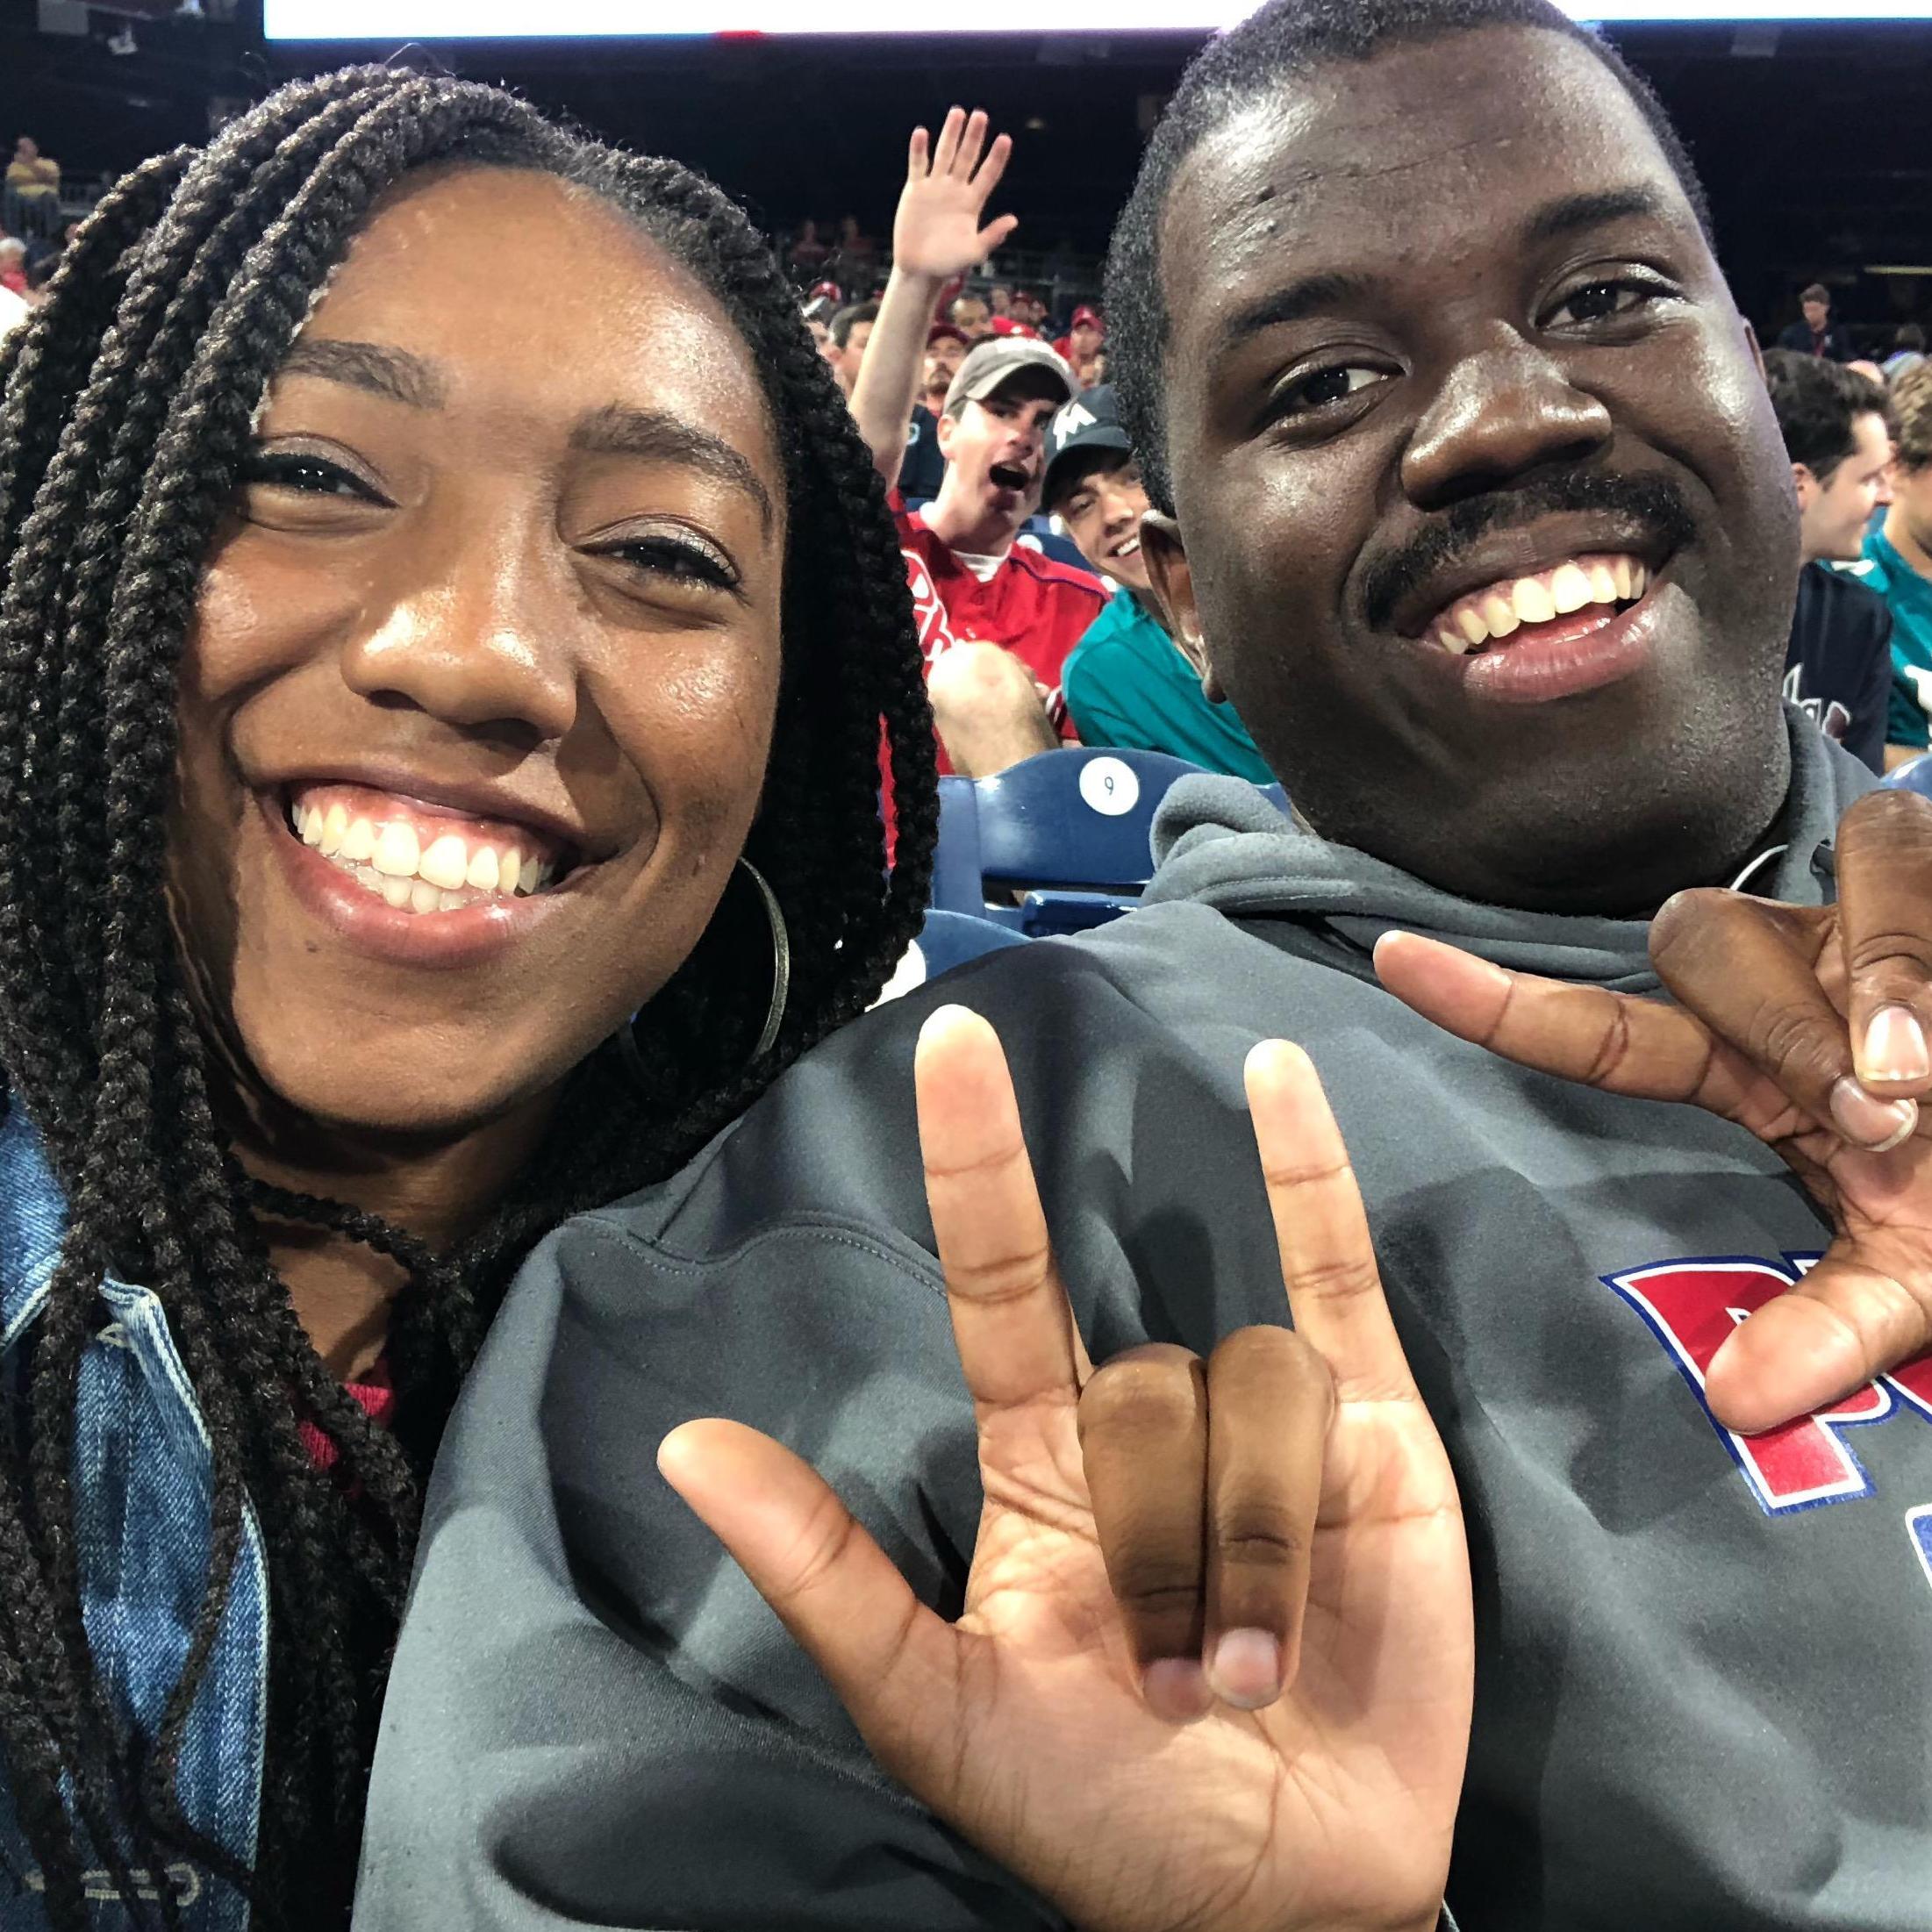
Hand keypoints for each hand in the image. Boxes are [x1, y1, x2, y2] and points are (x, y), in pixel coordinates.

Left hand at [660, 1008, 1469, 1931]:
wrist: (1279, 1903)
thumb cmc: (1101, 1814)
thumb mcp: (943, 1711)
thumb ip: (826, 1580)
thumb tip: (684, 1448)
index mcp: (1035, 1462)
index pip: (1001, 1278)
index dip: (977, 1161)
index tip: (951, 1041)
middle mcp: (1142, 1418)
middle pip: (1142, 1384)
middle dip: (1158, 1541)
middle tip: (1173, 1694)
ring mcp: (1258, 1414)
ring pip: (1246, 1388)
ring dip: (1250, 1547)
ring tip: (1250, 1674)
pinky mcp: (1372, 1429)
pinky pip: (1334, 1278)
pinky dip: (1313, 1177)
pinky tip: (1280, 1077)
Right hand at [891, 107, 1018, 283]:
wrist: (920, 268)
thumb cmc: (949, 263)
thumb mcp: (974, 252)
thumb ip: (992, 236)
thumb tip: (1013, 221)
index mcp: (973, 202)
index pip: (988, 174)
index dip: (996, 158)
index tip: (1005, 139)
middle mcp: (956, 189)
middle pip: (967, 157)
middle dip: (974, 137)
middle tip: (981, 115)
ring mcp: (935, 187)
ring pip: (945, 154)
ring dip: (951, 134)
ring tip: (958, 112)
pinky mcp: (915, 189)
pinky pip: (918, 165)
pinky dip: (919, 150)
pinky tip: (922, 133)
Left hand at [1375, 785, 1931, 1434]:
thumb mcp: (1915, 1280)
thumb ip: (1829, 1333)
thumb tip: (1736, 1407)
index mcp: (1745, 1070)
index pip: (1597, 1027)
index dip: (1495, 998)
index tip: (1390, 958)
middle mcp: (1785, 982)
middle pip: (1695, 942)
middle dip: (1779, 1022)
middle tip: (1886, 1115)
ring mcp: (1855, 920)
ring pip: (1793, 895)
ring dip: (1862, 980)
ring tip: (1926, 1079)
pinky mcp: (1922, 871)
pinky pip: (1894, 851)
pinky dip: (1909, 950)